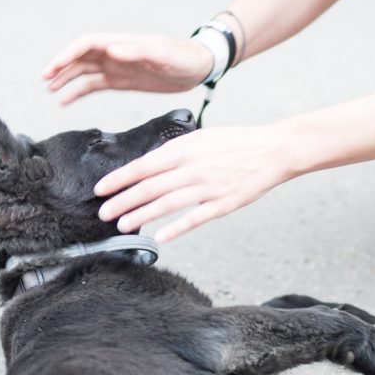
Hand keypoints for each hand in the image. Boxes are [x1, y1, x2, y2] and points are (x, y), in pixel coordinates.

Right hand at [43, 32, 211, 104]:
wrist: (199, 67)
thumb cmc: (184, 57)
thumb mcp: (163, 54)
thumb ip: (138, 51)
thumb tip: (111, 49)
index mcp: (121, 43)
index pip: (86, 44)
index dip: (67, 54)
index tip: (53, 68)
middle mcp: (114, 53)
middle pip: (79, 57)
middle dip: (60, 67)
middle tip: (45, 81)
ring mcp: (116, 67)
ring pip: (83, 71)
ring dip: (65, 79)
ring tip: (50, 92)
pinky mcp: (121, 80)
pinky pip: (93, 85)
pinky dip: (77, 92)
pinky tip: (65, 101)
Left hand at [94, 124, 289, 241]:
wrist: (273, 150)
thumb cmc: (236, 143)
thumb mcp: (202, 137)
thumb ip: (175, 151)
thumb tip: (148, 163)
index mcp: (186, 149)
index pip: (144, 165)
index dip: (119, 178)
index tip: (101, 189)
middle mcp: (194, 168)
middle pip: (150, 186)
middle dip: (122, 200)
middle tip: (103, 212)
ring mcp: (209, 187)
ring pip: (168, 204)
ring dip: (142, 215)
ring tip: (122, 225)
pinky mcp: (223, 204)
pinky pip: (196, 218)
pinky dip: (177, 228)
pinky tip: (160, 237)